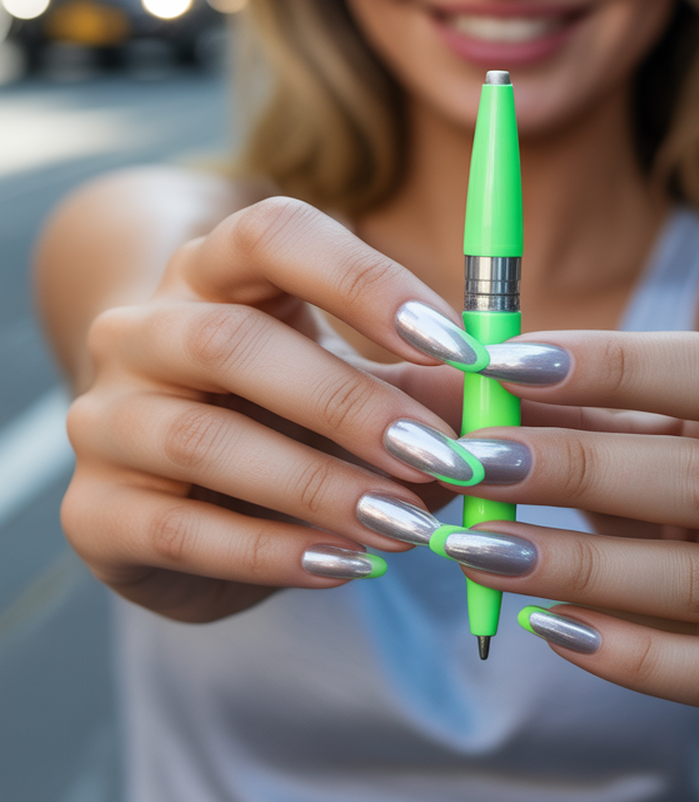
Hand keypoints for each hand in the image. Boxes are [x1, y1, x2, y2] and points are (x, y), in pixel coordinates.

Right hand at [62, 197, 484, 622]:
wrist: (184, 496)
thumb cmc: (290, 418)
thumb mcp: (363, 388)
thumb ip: (423, 387)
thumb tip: (500, 395)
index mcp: (213, 270)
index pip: (272, 235)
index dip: (364, 281)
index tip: (458, 346)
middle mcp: (141, 330)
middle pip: (229, 341)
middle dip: (348, 402)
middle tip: (442, 456)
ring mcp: (104, 419)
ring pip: (199, 439)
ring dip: (317, 485)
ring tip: (407, 525)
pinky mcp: (94, 513)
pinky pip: (178, 532)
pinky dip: (271, 554)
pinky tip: (346, 567)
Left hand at [449, 330, 698, 721]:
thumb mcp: (654, 429)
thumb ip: (570, 404)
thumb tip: (458, 376)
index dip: (615, 365)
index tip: (505, 364)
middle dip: (576, 470)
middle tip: (472, 463)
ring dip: (577, 565)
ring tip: (477, 549)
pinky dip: (628, 654)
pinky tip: (548, 629)